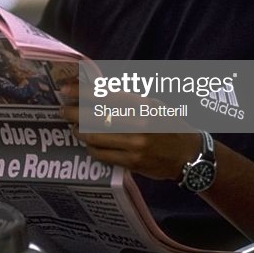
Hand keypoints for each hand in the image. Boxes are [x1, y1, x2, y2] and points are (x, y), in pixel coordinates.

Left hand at [59, 87, 198, 180]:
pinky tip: (89, 143)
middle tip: (63, 110)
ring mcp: (134, 145)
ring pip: (94, 137)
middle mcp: (138, 123)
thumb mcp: (152, 104)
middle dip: (73, 113)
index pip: (105, 95)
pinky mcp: (132, 163)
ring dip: (79, 131)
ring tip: (74, 127)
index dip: (81, 92)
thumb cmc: (168, 124)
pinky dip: (91, 148)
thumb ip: (126, 98)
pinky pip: (102, 155)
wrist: (189, 155)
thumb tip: (96, 89)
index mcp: (142, 105)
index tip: (65, 89)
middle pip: (94, 116)